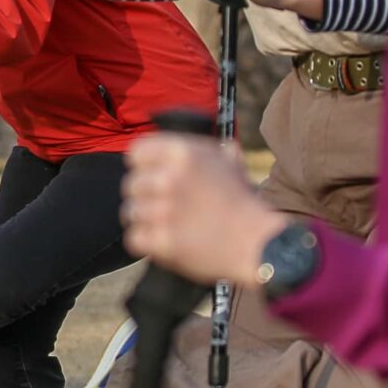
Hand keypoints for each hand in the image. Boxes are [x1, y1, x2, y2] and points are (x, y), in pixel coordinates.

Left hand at [121, 132, 284, 286]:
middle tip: (166, 207)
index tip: (153, 176)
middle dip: (145, 197)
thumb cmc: (244, 203)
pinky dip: (147, 243)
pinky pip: (134, 238)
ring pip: (130, 212)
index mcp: (182, 153)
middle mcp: (169, 178)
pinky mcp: (161, 241)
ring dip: (146, 220)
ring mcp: (163, 210)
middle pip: (130, 185)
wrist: (257, 243)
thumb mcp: (229, 162)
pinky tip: (165, 241)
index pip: (136, 152)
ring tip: (168, 225)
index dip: (143, 166)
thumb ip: (207, 149)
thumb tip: (202, 144)